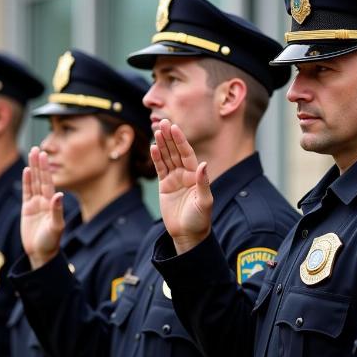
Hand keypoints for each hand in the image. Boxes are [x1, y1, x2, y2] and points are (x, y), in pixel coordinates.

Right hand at [21, 147, 64, 269]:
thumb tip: (58, 194)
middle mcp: (45, 201)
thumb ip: (56, 211)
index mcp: (52, 204)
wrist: (41, 254)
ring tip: (31, 154)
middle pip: (41, 179)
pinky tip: (26, 171)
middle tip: (37, 148)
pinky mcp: (27, 210)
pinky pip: (26, 193)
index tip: (44, 154)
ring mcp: (36, 205)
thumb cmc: (51, 242)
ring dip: (33, 169)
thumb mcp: (56, 227)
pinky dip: (26, 182)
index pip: (48, 182)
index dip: (45, 169)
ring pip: (33, 183)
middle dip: (39, 164)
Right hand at [150, 119, 212, 254]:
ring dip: (162, 145)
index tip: (174, 127)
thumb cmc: (200, 220)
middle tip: (162, 122)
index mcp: (196, 175)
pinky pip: (159, 169)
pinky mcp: (165, 186)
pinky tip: (152, 147)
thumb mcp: (204, 202)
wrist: (188, 234)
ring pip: (167, 158)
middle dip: (170, 137)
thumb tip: (203, 164)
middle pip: (176, 152)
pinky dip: (156, 158)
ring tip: (156, 130)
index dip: (180, 141)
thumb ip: (203, 183)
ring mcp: (174, 179)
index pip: (187, 153)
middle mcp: (186, 174)